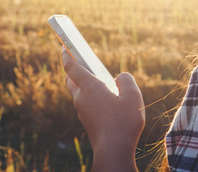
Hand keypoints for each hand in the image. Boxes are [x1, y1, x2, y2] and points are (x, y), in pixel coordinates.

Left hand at [62, 48, 144, 170]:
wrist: (114, 151)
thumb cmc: (124, 123)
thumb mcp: (133, 96)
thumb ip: (126, 80)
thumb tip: (119, 78)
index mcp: (90, 88)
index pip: (72, 67)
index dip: (67, 55)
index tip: (64, 47)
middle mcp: (82, 98)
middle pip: (71, 80)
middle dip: (73, 69)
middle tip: (80, 61)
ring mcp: (82, 112)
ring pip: (77, 93)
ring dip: (83, 84)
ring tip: (98, 80)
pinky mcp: (87, 122)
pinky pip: (84, 104)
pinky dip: (89, 96)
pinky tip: (104, 99)